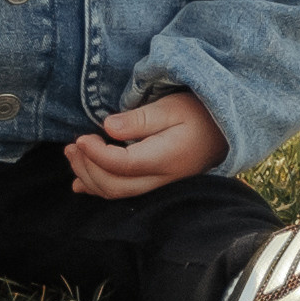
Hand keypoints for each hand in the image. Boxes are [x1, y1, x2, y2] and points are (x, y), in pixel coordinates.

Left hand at [64, 91, 225, 200]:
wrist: (227, 129)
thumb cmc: (201, 113)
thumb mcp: (172, 107)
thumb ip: (140, 119)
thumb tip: (108, 128)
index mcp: (164, 158)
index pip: (122, 165)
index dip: (96, 154)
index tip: (81, 137)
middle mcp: (161, 178)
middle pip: (114, 185)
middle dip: (87, 168)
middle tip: (72, 146)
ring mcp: (158, 183)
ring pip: (117, 193)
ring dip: (89, 177)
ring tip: (73, 155)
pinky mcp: (155, 182)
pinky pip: (124, 192)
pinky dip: (98, 187)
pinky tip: (81, 182)